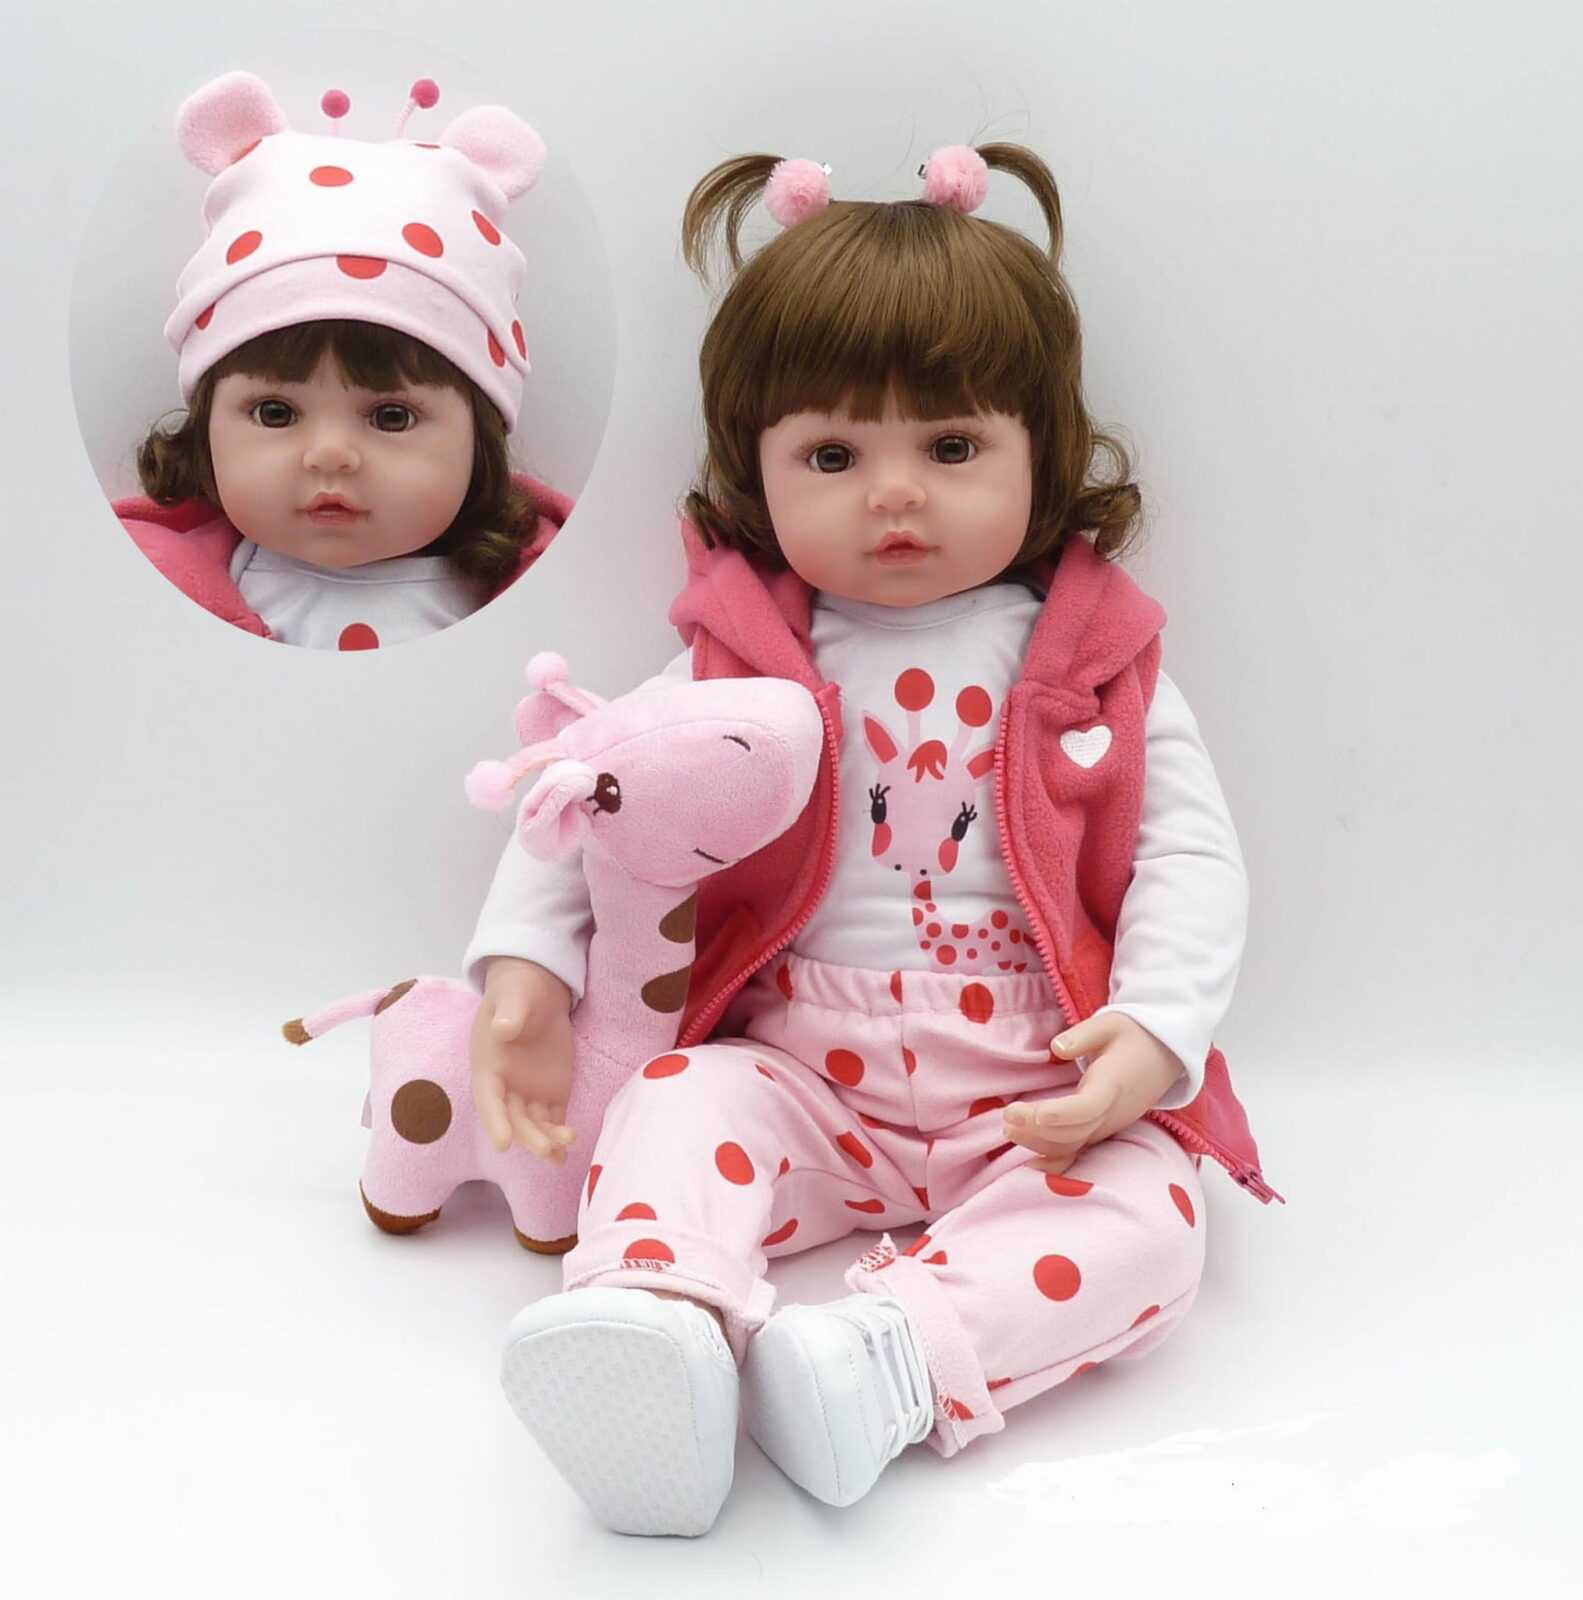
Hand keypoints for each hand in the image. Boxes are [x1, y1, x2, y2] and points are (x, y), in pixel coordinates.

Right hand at [470, 958, 576, 1160]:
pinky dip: (559, 1135)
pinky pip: (553, 1120)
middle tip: (544, 1149)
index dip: (495, 1122)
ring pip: (534, 1125)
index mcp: (488, 1068)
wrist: (538, 992)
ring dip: (546, 1141)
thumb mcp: (512, 997)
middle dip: (528, 1137)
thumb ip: (508, 1014)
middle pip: (514, 1120)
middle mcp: (506, 1087)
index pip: (489, 1100)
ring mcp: (529, 1093)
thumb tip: (504, 1028)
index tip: (503, 1144)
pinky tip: (569, 1146)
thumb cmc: (517, 993)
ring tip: (562, 1152)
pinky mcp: (551, 1093)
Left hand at [1003, 1013, 1183, 1176]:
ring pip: (1073, 1144)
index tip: (1037, 1112)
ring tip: (1009, 1128)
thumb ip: (1083, 1035)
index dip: (1063, 1113)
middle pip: (1074, 1131)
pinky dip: (1055, 1159)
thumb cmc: (1133, 1036)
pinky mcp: (1102, 1130)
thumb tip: (1056, 1047)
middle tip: (1007, 1115)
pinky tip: (1031, 1162)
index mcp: (1113, 1083)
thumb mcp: (1110, 1023)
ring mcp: (1108, 1125)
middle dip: (1037, 1128)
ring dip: (1039, 1141)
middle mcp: (1112, 1112)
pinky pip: (1078, 1151)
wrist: (1165, 1056)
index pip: (1089, 1106)